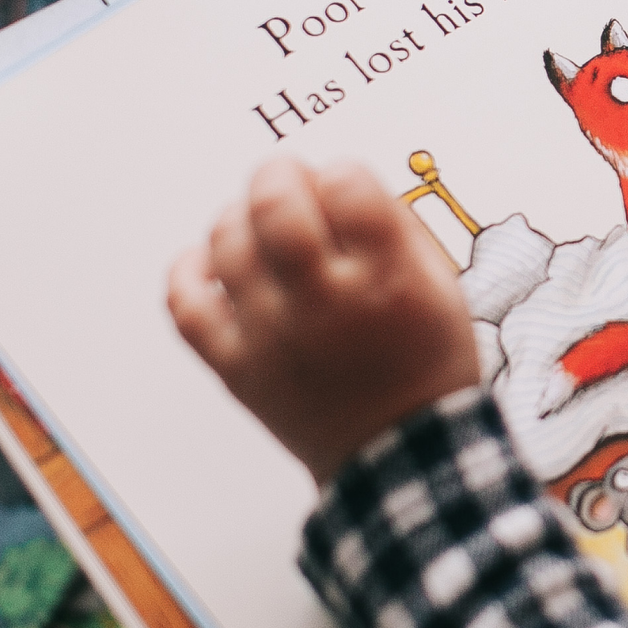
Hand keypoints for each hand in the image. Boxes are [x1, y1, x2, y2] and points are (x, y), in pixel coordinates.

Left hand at [167, 158, 478, 484]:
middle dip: (278, 175)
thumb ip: (394, 226)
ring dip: (238, 215)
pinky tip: (211, 263)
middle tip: (289, 182)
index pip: (344, 184)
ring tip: (258, 224)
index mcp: (387, 279)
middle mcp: (326, 302)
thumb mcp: (442, 286)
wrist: (400, 454)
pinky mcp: (236, 366)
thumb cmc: (426, 365)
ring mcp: (273, 335)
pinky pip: (186, 305)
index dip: (341, 173)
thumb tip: (336, 182)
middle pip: (273, 203)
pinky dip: (189, 270)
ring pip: (226, 243)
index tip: (344, 187)